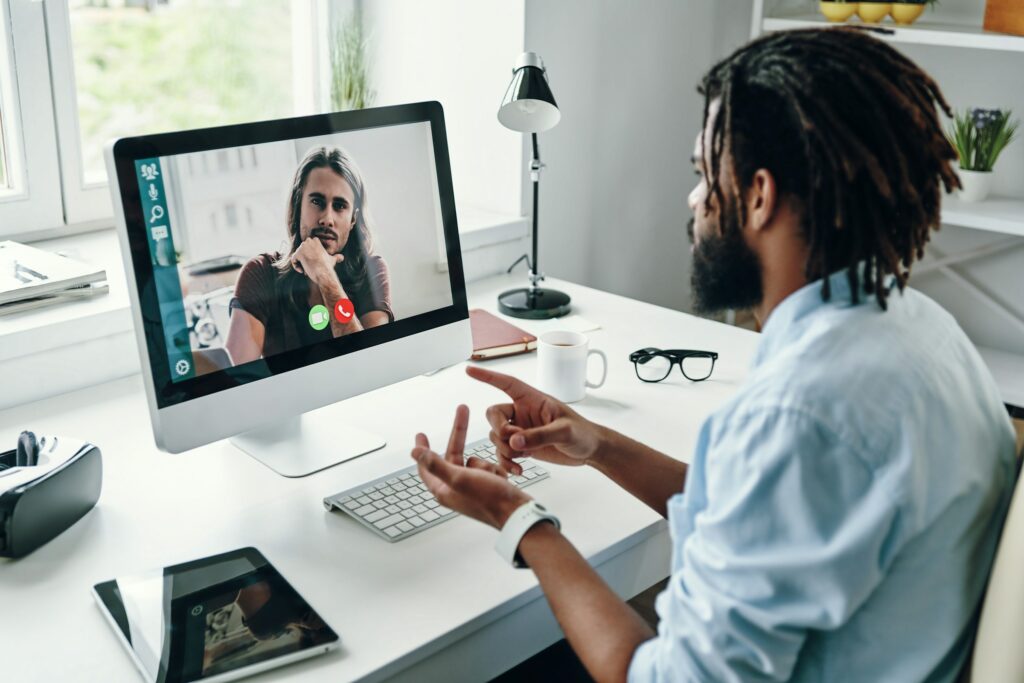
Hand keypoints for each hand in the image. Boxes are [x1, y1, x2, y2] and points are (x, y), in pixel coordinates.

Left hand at [291, 237, 343, 289]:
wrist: (323, 272)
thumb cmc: (328, 267)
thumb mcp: (332, 260)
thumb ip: (335, 257)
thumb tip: (341, 257)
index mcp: (315, 240)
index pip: (306, 248)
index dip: (309, 256)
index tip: (314, 263)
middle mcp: (308, 241)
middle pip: (301, 252)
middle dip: (304, 260)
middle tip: (311, 267)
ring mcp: (303, 247)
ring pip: (297, 256)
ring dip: (301, 264)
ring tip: (308, 269)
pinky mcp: (298, 253)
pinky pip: (293, 260)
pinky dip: (296, 266)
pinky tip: (303, 271)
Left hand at [411, 404, 530, 528]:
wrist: (518, 513)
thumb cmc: (489, 499)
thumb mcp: (459, 477)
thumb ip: (435, 464)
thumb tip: (414, 453)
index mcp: (443, 489)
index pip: (426, 465)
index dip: (424, 449)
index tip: (421, 434)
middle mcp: (455, 488)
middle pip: (453, 455)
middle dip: (459, 434)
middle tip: (463, 410)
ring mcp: (471, 488)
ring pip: (474, 461)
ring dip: (484, 464)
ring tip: (492, 477)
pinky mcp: (486, 487)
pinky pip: (487, 467)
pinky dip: (494, 470)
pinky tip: (501, 480)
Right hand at [467, 366, 604, 475]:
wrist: (590, 451)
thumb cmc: (583, 433)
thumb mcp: (564, 432)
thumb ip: (539, 436)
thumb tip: (514, 441)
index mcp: (533, 400)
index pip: (507, 383)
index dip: (488, 376)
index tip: (470, 370)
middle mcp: (523, 413)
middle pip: (494, 414)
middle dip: (498, 429)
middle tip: (513, 441)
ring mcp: (522, 430)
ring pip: (496, 436)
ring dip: (504, 449)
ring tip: (522, 458)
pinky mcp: (523, 447)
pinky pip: (504, 452)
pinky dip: (506, 462)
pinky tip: (518, 470)